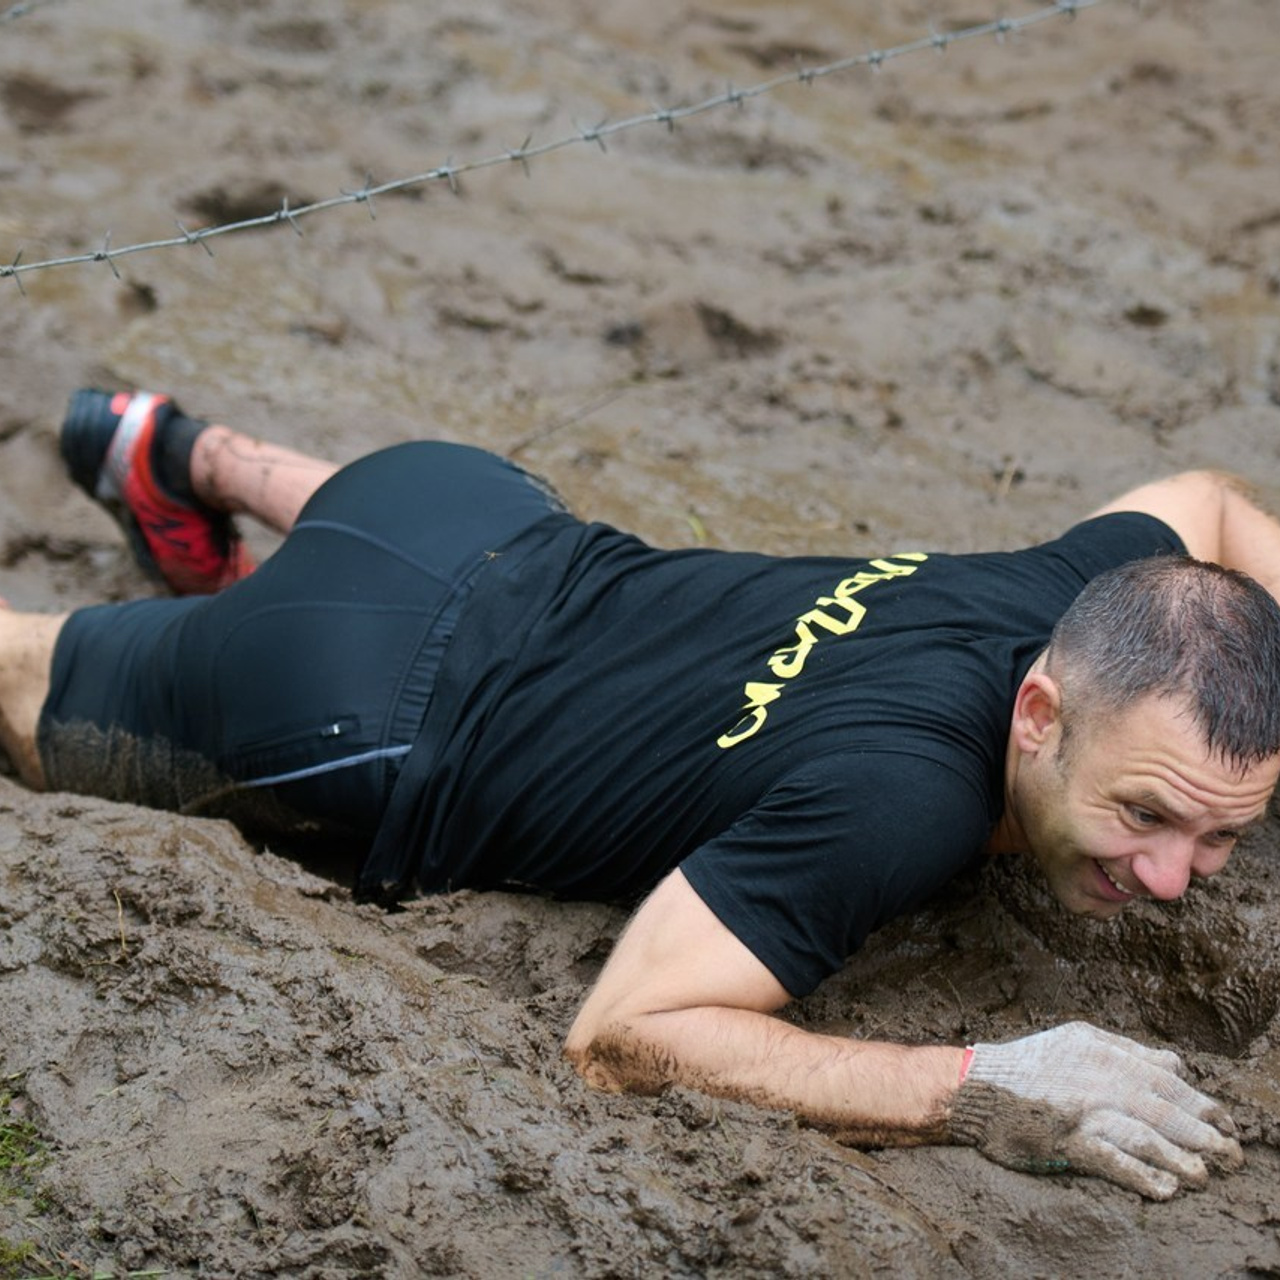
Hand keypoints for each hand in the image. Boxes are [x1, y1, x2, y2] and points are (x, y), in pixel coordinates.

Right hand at [948, 1021, 1241, 1198]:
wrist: (975, 1087)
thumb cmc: (1027, 1064)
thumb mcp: (1076, 1039)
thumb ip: (1125, 1050)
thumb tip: (1175, 1063)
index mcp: (1102, 1051)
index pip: (1167, 1078)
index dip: (1202, 1102)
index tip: (1226, 1122)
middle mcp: (1097, 1078)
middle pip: (1164, 1108)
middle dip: (1205, 1135)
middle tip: (1232, 1155)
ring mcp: (1082, 1110)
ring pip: (1145, 1135)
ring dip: (1181, 1159)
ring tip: (1204, 1176)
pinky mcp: (1066, 1141)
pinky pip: (1112, 1160)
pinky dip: (1141, 1175)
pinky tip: (1163, 1189)